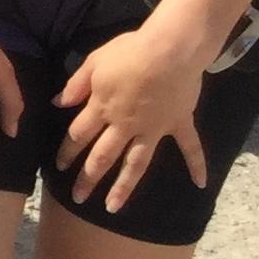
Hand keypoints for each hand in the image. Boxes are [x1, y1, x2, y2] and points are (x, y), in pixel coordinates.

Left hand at [52, 12, 215, 212]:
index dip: (67, 151)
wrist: (170, 50)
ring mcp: (153, 128)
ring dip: (123, 187)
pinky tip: (200, 184)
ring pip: (135, 163)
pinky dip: (197, 164)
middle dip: (88, 178)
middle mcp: (125, 125)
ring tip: (112, 208)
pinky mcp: (178, 123)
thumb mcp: (94, 62)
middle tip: (77, 198)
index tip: (59, 167)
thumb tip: (58, 102)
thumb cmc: (130, 51)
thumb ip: (76, 85)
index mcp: (102, 108)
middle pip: (102, 156)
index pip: (78, 135)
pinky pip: (190, 147)